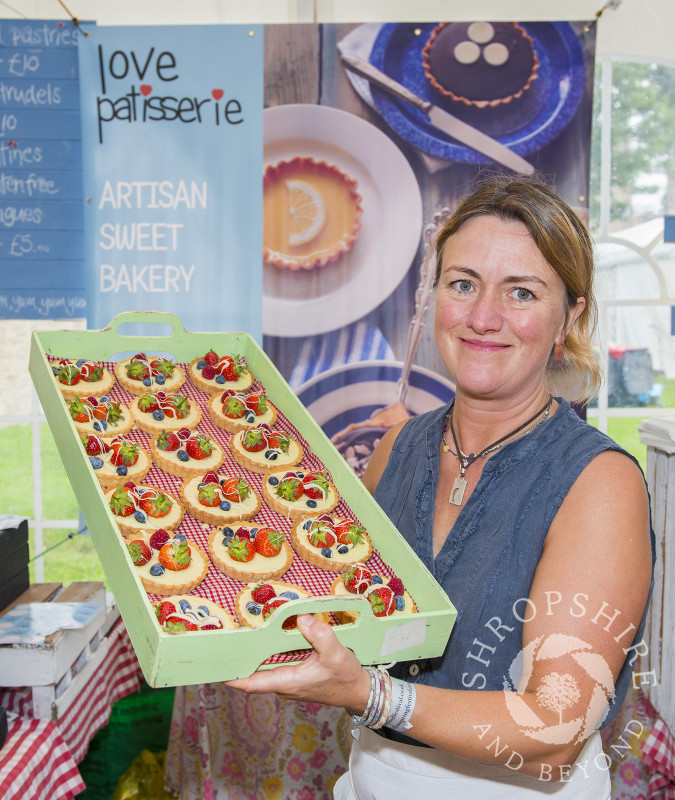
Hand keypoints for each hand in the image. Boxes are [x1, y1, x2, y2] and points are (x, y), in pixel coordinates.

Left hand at [226, 614, 369, 713]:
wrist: (358, 691)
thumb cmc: (345, 677)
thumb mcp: (336, 654)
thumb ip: (320, 635)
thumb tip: (302, 618)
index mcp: (289, 682)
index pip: (253, 683)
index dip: (233, 676)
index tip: (215, 668)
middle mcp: (284, 684)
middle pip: (254, 675)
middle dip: (239, 660)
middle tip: (221, 642)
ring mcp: (289, 682)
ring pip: (264, 669)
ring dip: (253, 656)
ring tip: (237, 638)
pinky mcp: (295, 677)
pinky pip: (275, 666)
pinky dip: (267, 655)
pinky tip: (265, 640)